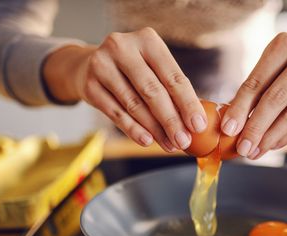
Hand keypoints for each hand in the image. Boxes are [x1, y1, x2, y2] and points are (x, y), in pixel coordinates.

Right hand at [44, 28, 206, 151]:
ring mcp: (102, 65)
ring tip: (169, 145)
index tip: (198, 126)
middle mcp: (122, 47)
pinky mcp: (89, 85)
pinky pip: (116, 113)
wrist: (88, 65)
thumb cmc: (133, 70)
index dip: (188, 103)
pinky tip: (147, 141)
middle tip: (183, 141)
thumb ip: (172, 89)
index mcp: (147, 39)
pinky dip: (133, 130)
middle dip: (171, 120)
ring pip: (134, 105)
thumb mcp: (153, 67)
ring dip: (155, 130)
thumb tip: (195, 123)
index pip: (172, 76)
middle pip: (153, 91)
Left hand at [220, 32, 286, 158]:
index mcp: (284, 44)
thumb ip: (255, 90)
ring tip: (254, 152)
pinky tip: (271, 146)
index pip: (256, 82)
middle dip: (255, 127)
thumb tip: (232, 125)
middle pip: (275, 99)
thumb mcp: (274, 66)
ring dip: (269, 138)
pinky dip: (285, 137)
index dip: (239, 108)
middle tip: (242, 148)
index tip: (227, 129)